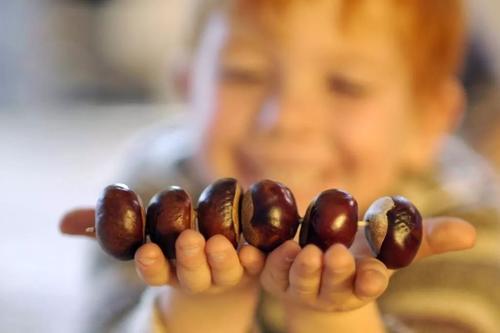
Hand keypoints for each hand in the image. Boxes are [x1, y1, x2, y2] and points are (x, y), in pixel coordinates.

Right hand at [60, 208, 265, 294]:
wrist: (223, 275)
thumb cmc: (174, 249)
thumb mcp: (142, 236)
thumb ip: (104, 228)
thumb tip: (62, 223)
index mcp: (169, 269)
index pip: (155, 272)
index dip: (150, 264)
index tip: (146, 251)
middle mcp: (197, 275)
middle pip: (192, 273)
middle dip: (189, 259)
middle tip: (187, 240)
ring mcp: (227, 273)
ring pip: (224, 271)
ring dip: (222, 259)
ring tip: (220, 243)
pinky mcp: (253, 265)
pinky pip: (257, 264)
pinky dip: (256, 258)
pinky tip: (253, 248)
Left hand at [259, 216, 475, 311]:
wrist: (318, 259)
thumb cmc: (359, 250)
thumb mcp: (389, 242)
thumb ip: (424, 238)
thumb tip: (470, 233)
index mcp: (357, 282)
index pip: (368, 286)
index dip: (371, 280)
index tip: (374, 272)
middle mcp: (329, 288)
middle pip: (331, 284)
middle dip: (334, 272)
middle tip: (334, 254)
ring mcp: (299, 284)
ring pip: (299, 281)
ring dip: (300, 268)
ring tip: (301, 251)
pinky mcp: (274, 275)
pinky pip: (267, 270)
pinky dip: (264, 261)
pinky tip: (263, 249)